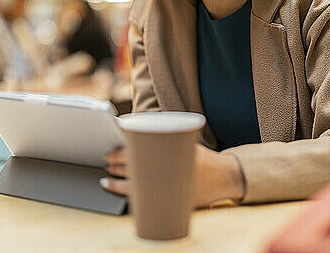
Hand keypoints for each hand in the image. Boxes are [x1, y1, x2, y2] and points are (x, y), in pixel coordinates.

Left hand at [101, 144, 244, 207]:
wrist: (223, 177)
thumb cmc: (201, 157)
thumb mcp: (184, 142)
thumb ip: (162, 136)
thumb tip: (137, 126)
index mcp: (170, 157)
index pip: (137, 156)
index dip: (119, 155)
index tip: (109, 154)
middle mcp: (168, 175)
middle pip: (132, 172)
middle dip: (115, 167)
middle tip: (106, 163)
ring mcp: (168, 191)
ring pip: (134, 190)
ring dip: (117, 184)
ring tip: (108, 178)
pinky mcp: (169, 203)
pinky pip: (144, 203)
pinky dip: (129, 198)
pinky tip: (121, 194)